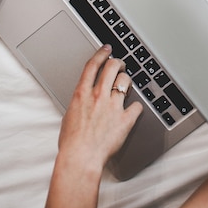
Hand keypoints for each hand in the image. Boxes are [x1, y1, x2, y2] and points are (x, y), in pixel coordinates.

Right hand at [58, 45, 142, 173]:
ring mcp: (113, 106)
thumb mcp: (69, 114)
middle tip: (120, 64)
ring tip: (126, 85)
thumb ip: (80, 102)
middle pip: (112, 67)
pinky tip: (133, 110)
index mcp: (82, 94)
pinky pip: (137, 106)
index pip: (93, 65)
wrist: (80, 158)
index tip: (106, 49)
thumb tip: (85, 99)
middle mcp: (98, 96)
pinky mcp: (125, 119)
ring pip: (125, 81)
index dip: (101, 53)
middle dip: (118, 62)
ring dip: (127, 81)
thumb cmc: (71, 142)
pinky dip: (136, 107)